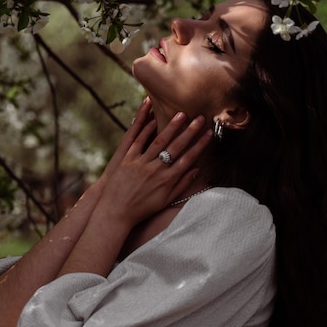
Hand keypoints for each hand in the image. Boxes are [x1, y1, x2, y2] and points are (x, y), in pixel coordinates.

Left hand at [96, 111, 213, 227]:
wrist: (116, 212)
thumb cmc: (143, 208)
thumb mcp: (165, 201)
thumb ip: (182, 185)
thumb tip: (197, 170)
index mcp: (167, 180)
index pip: (188, 158)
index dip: (200, 145)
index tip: (209, 133)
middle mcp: (156, 170)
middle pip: (176, 147)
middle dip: (190, 131)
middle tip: (200, 117)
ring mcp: (141, 164)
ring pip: (159, 141)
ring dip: (171, 126)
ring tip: (181, 114)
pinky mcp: (127, 160)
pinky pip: (138, 142)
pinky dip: (146, 130)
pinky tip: (154, 119)